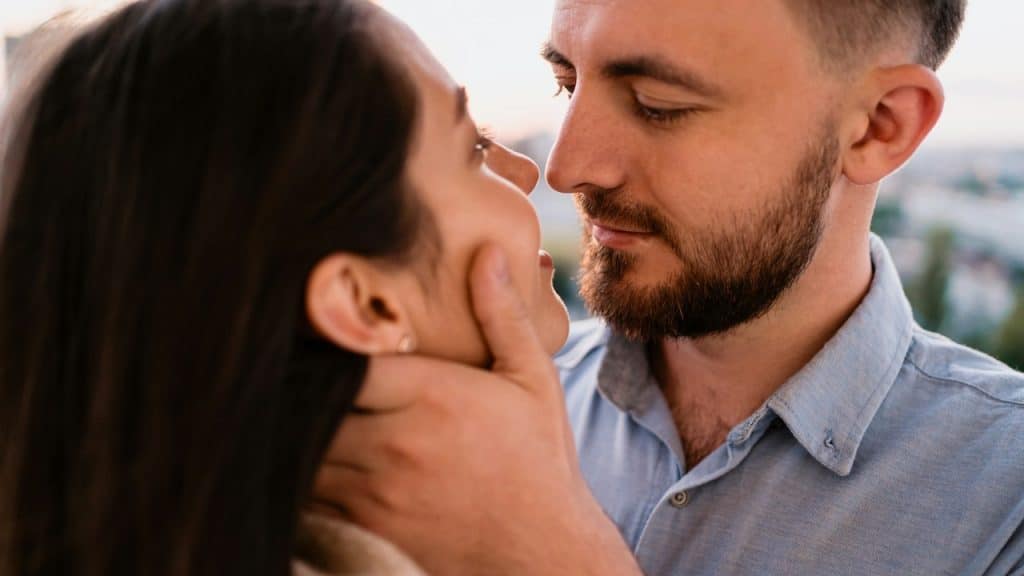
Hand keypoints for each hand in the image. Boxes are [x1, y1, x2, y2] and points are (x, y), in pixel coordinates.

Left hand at [313, 244, 639, 575]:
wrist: (543, 552)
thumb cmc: (539, 459)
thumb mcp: (532, 379)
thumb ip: (502, 314)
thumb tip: (488, 251)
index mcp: (432, 395)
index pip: (346, 356)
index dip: (326, 340)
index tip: (320, 326)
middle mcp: (396, 443)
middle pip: (314, 401)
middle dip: (306, 383)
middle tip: (298, 363)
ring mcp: (376, 492)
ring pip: (305, 449)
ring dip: (301, 428)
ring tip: (303, 406)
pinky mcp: (366, 529)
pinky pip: (310, 496)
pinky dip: (305, 474)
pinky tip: (318, 457)